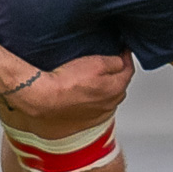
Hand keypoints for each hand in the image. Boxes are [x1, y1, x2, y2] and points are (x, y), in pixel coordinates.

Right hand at [5, 52, 132, 122]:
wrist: (44, 98)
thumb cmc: (67, 81)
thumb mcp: (96, 62)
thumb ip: (114, 61)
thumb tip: (121, 61)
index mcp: (116, 89)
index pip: (129, 70)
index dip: (125, 57)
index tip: (121, 50)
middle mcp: (110, 105)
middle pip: (119, 86)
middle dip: (116, 74)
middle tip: (107, 63)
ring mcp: (97, 115)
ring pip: (107, 99)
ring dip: (104, 89)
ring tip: (91, 79)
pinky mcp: (83, 121)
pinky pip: (93, 109)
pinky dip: (91, 101)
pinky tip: (81, 94)